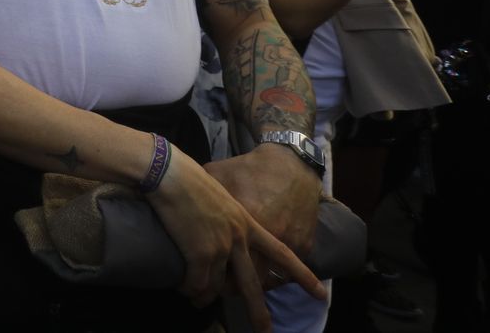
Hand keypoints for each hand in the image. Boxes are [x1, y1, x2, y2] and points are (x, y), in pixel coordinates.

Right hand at [148, 150, 323, 332]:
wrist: (170, 173)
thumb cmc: (189, 176)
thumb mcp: (221, 190)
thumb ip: (228, 211)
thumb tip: (222, 223)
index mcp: (248, 223)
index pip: (282, 254)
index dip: (301, 275)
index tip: (319, 293)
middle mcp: (238, 239)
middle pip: (252, 285)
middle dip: (259, 313)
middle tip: (266, 332)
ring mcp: (220, 248)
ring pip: (218, 287)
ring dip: (205, 296)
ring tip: (197, 299)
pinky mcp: (200, 253)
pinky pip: (197, 283)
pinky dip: (190, 289)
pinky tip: (184, 288)